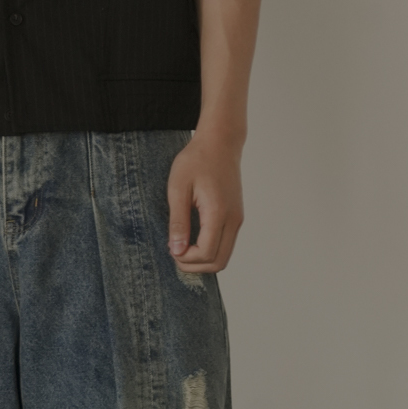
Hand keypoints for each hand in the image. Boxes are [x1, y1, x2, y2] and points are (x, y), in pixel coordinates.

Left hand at [166, 130, 244, 273]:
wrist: (220, 142)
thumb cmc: (196, 160)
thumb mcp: (178, 188)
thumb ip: (178, 221)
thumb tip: (177, 250)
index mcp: (218, 213)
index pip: (206, 253)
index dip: (186, 259)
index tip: (170, 248)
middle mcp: (233, 219)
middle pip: (219, 262)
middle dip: (195, 266)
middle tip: (175, 254)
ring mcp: (237, 219)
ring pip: (224, 256)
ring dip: (203, 260)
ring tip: (182, 248)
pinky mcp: (236, 216)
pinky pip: (225, 244)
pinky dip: (210, 250)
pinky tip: (192, 239)